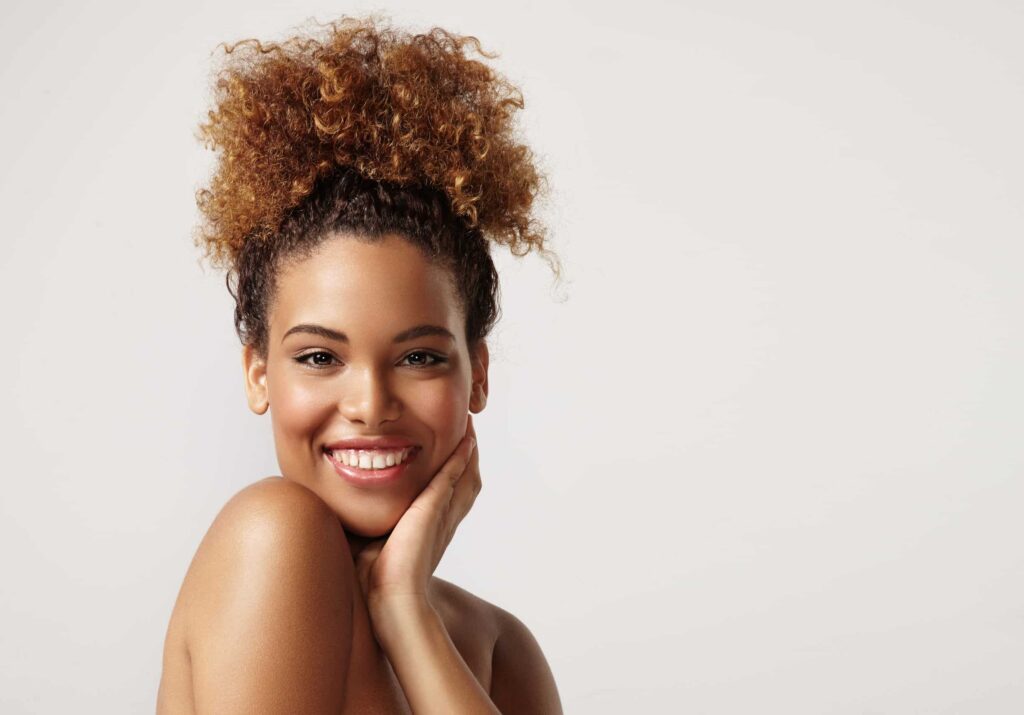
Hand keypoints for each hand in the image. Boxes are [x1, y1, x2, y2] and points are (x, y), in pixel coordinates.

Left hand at [350, 415, 480, 615]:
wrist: (390, 602)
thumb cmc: (374, 583)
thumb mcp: (367, 544)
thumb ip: (359, 527)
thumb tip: (329, 517)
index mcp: (430, 529)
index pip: (449, 494)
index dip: (454, 473)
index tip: (451, 452)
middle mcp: (443, 520)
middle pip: (466, 481)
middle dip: (467, 456)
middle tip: (468, 431)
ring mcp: (442, 513)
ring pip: (465, 475)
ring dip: (468, 451)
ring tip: (469, 428)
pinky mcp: (434, 508)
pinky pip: (453, 475)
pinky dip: (460, 457)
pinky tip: (463, 441)